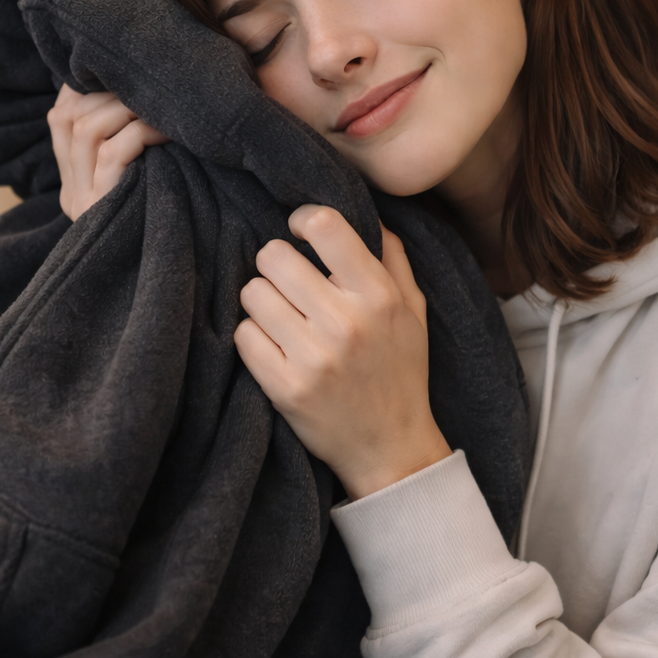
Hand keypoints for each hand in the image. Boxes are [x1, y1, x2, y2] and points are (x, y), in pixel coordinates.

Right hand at [47, 84, 168, 220]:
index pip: (61, 118)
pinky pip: (110, 154)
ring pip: (85, 131)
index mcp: (73, 182)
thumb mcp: (142, 171)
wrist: (174, 270)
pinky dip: (138, 132)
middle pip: (69, 119)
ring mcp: (80, 200)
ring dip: (123, 108)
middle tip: (146, 89)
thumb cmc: (166, 207)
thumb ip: (124, 142)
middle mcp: (71, 192)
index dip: (86, 89)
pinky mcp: (99, 206)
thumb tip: (128, 92)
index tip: (119, 76)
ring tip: (155, 107)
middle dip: (108, 94)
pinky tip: (162, 130)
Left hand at [234, 205, 450, 498]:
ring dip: (262, 301)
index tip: (299, 232)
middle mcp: (346, 322)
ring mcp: (314, 357)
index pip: (324, 226)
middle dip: (276, 264)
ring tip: (282, 317)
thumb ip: (392, 256)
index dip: (301, 220)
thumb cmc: (400, 370)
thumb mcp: (413, 309)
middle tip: (288, 283)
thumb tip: (363, 209)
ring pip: (252, 293)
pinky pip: (243, 336)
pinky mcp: (285, 388)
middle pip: (274, 256)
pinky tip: (274, 346)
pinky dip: (253, 337)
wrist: (392, 448)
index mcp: (379, 295)